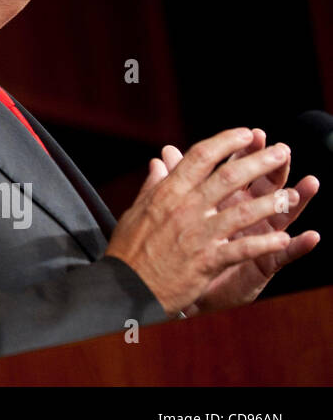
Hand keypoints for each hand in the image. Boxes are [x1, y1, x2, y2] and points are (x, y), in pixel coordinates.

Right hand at [105, 128, 308, 315]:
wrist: (125, 286)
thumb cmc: (129, 248)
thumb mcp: (137, 210)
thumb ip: (154, 185)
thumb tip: (159, 160)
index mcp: (168, 192)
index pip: (201, 157)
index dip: (227, 141)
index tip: (247, 133)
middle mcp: (185, 208)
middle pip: (229, 177)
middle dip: (260, 162)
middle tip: (282, 152)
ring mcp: (197, 234)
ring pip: (242, 212)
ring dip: (272, 202)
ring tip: (294, 195)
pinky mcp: (206, 261)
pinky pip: (242, 249)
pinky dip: (264, 244)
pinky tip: (284, 238)